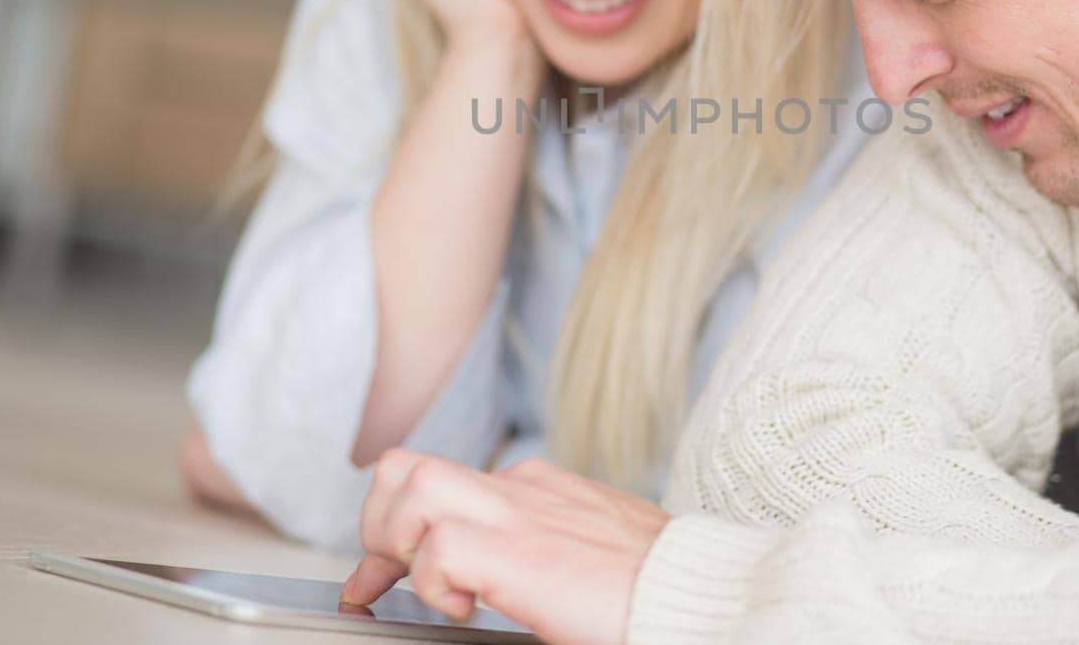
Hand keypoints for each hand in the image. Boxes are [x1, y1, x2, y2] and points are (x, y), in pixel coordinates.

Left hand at [342, 451, 669, 644]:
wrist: (699, 592)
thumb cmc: (652, 586)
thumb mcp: (584, 552)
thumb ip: (534, 548)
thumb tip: (488, 577)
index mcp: (535, 487)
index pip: (435, 480)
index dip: (392, 529)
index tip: (378, 577)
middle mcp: (520, 488)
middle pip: (405, 467)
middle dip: (379, 525)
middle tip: (391, 579)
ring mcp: (519, 513)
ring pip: (410, 486)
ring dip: (398, 543)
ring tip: (431, 587)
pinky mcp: (520, 551)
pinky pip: (438, 548)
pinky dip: (435, 584)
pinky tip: (467, 610)